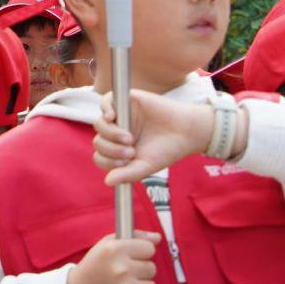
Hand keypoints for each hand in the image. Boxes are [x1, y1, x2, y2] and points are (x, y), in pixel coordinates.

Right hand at [66, 231, 160, 283]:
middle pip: (152, 268)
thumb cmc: (93, 268)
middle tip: (123, 273)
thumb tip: (157, 238)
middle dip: (140, 270)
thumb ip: (134, 237)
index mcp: (114, 250)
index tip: (131, 257)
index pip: (149, 248)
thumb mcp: (106, 245)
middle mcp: (121, 269)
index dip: (141, 253)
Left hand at [95, 90, 211, 185]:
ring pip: (100, 124)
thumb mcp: (146, 166)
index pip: (100, 157)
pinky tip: (112, 118)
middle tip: (131, 151)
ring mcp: (121, 117)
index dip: (107, 162)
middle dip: (111, 149)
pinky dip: (105, 109)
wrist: (185, 131)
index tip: (125, 163)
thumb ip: (127, 174)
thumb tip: (107, 182)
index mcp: (119, 150)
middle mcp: (117, 133)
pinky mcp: (127, 101)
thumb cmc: (166, 150)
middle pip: (98, 141)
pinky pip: (106, 101)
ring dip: (111, 134)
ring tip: (129, 138)